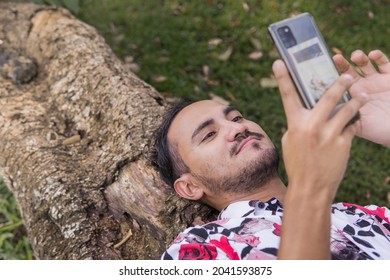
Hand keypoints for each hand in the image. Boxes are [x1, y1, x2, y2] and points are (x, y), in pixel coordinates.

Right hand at [272, 60, 367, 200]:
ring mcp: (328, 134)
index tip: (279, 61)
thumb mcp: (291, 141)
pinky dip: (354, 122)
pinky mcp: (343, 143)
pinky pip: (351, 126)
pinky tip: (356, 121)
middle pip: (327, 96)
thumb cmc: (298, 163)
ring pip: (346, 109)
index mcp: (294, 124)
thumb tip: (305, 109)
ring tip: (361, 95)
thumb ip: (298, 123)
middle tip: (348, 75)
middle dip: (339, 83)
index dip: (282, 77)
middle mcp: (311, 126)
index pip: (287, 96)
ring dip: (355, 100)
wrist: (311, 187)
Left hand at [333, 50, 389, 146]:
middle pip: (348, 71)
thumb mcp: (358, 126)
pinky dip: (379, 57)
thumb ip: (345, 118)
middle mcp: (361, 86)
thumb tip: (326, 114)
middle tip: (336, 58)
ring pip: (364, 64)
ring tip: (355, 56)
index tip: (324, 70)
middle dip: (342, 64)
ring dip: (359, 58)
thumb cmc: (377, 130)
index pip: (338, 83)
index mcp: (350, 97)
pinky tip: (372, 54)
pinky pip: (384, 64)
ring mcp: (375, 80)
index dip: (331, 76)